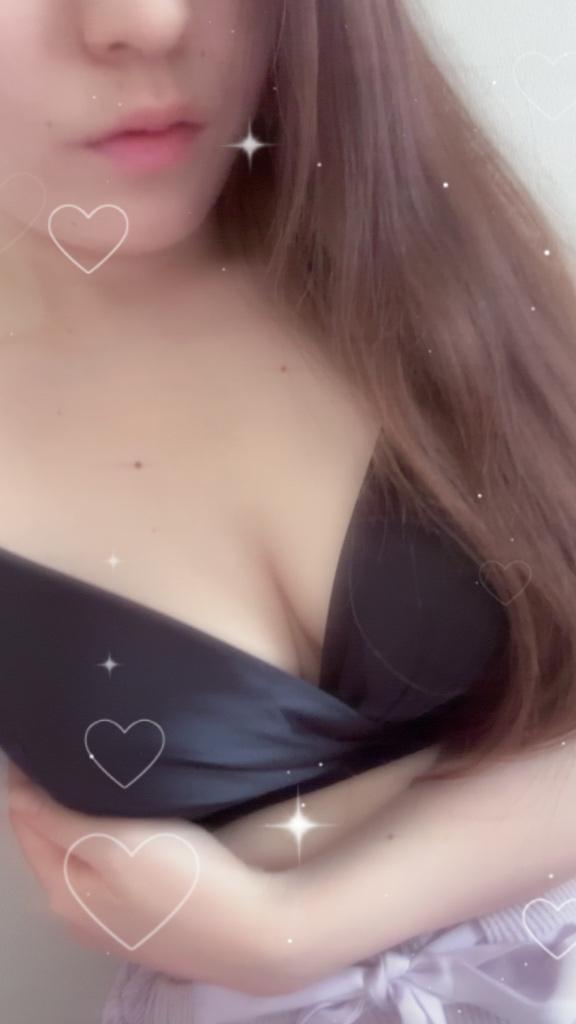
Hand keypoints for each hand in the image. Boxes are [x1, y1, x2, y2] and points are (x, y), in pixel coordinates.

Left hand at [6, 763, 287, 993]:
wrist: (252, 933)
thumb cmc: (183, 879)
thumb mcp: (114, 842)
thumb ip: (57, 820)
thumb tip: (15, 792)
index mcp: (60, 890)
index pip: (25, 820)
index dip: (29, 777)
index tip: (48, 737)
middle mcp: (75, 912)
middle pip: (49, 840)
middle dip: (53, 795)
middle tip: (75, 747)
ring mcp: (110, 921)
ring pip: (80, 855)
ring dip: (81, 817)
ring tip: (101, 773)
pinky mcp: (143, 920)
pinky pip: (107, 870)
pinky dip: (107, 841)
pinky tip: (129, 823)